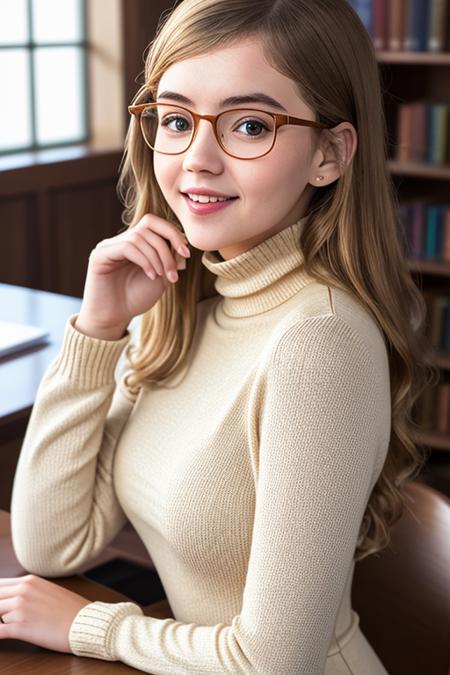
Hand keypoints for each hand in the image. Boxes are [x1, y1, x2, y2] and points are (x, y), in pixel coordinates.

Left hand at [0, 574, 90, 652]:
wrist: (85, 622)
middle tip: (3, 617)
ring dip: (1, 622)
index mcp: (30, 581)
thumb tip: (14, 598)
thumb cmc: (71, 609)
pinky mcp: (20, 627)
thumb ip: (30, 591)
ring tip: (10, 626)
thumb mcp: (49, 591)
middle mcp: (22, 592)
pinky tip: (2, 636)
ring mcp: (20, 609)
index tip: (1, 603)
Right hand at [76, 213, 190, 337]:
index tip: (186, 253)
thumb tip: (182, 243)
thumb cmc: (136, 299)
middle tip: (175, 269)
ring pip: (139, 236)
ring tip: (162, 276)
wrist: (114, 318)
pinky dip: (144, 260)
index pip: (155, 223)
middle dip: (167, 244)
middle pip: (148, 224)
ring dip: (157, 257)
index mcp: (136, 243)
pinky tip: (150, 275)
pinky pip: (127, 247)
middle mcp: (121, 240)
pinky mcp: (99, 255)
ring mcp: (109, 246)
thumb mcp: (161, 278)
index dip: (173, 233)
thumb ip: (170, 259)